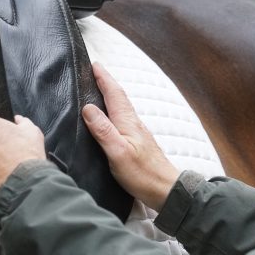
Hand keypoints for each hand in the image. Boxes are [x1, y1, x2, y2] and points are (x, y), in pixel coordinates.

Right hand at [82, 63, 179, 211]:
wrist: (166, 190)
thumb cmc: (143, 174)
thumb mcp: (118, 153)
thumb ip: (103, 130)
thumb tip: (88, 108)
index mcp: (127, 122)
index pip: (114, 94)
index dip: (104, 78)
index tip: (94, 64)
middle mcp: (133, 123)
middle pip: (119, 97)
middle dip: (107, 82)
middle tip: (95, 71)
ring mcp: (136, 133)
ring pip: (121, 107)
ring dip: (111, 95)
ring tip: (100, 89)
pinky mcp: (137, 142)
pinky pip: (123, 119)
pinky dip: (114, 111)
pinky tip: (111, 117)